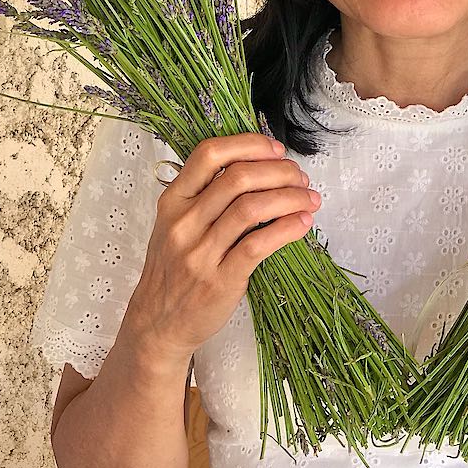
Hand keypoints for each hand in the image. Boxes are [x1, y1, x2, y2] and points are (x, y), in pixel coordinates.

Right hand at [127, 134, 321, 364]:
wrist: (158, 323)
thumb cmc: (174, 269)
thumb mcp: (175, 223)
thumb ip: (205, 195)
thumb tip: (259, 166)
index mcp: (174, 201)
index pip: (210, 154)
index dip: (249, 145)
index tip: (276, 150)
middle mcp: (184, 222)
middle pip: (239, 178)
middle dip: (280, 171)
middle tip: (300, 178)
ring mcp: (200, 252)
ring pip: (252, 208)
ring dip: (291, 198)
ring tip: (309, 199)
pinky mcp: (220, 279)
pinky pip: (259, 245)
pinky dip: (287, 229)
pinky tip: (302, 223)